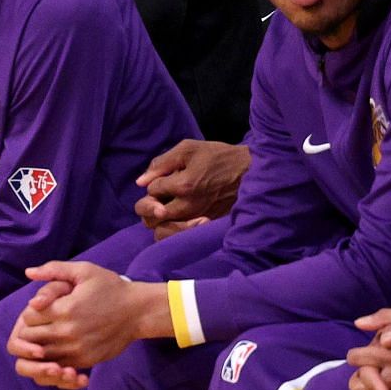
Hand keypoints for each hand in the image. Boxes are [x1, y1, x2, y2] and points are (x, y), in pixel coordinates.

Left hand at [4, 261, 153, 382]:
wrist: (138, 312)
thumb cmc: (110, 287)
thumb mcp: (84, 271)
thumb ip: (54, 270)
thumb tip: (28, 272)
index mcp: (64, 309)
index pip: (27, 317)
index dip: (30, 311)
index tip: (40, 308)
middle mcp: (67, 332)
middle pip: (30, 337)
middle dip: (30, 329)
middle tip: (41, 323)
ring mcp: (76, 349)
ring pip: (41, 355)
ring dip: (39, 346)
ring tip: (48, 335)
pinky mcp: (85, 360)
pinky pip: (58, 366)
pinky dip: (53, 359)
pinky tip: (60, 346)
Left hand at [135, 140, 250, 233]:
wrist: (250, 173)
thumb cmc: (219, 157)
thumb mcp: (189, 149)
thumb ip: (162, 163)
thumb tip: (140, 182)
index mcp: (184, 185)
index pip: (152, 190)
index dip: (155, 183)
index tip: (167, 177)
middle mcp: (189, 207)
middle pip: (150, 216)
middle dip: (149, 205)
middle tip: (160, 197)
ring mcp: (197, 220)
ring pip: (161, 232)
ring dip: (158, 221)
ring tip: (165, 209)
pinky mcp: (204, 228)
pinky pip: (177, 240)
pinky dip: (171, 232)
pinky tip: (175, 220)